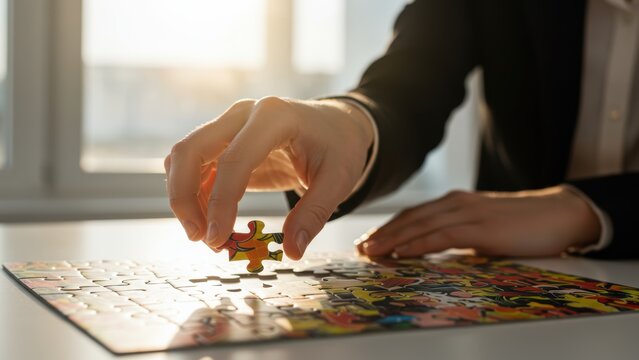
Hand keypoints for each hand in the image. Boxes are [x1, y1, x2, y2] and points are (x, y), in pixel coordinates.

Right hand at [165, 97, 373, 259]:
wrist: (337, 125)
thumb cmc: (339, 147)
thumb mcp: (338, 180)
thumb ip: (314, 215)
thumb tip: (292, 251)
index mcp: (274, 117)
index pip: (234, 160)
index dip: (220, 203)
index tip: (217, 239)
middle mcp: (243, 114)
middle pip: (190, 150)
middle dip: (184, 198)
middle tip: (200, 239)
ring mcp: (230, 124)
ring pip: (184, 157)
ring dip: (185, 199)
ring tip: (207, 236)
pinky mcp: (224, 140)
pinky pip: (196, 165)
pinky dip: (195, 195)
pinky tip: (211, 221)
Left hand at [356, 187, 600, 257]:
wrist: (558, 214)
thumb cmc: (521, 225)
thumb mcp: (482, 228)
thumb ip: (457, 235)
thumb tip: (433, 250)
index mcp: (454, 202)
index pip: (413, 215)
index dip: (388, 228)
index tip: (368, 241)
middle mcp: (455, 203)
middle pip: (410, 218)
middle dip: (382, 234)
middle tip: (359, 249)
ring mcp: (468, 212)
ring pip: (420, 225)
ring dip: (392, 240)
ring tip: (370, 252)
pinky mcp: (481, 227)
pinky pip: (442, 235)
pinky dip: (418, 244)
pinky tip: (402, 253)